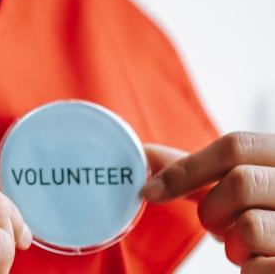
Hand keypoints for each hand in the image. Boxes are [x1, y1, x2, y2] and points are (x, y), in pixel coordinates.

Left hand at [142, 133, 274, 271]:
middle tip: (221, 226)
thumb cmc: (270, 215)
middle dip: (214, 211)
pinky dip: (250, 270)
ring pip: (250, 226)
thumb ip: (200, 170)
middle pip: (240, 183)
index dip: (186, 169)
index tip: (151, 191)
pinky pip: (259, 266)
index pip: (236, 146)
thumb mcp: (245, 183)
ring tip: (249, 247)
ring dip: (235, 245)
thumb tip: (145, 155)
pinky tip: (264, 263)